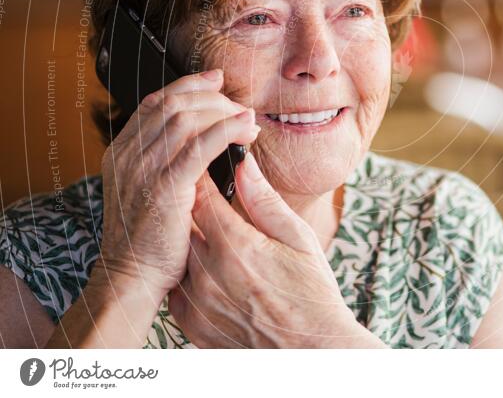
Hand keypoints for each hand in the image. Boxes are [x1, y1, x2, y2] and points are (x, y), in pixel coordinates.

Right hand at [97, 70, 260, 297]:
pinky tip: (245, 128)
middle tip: (239, 106)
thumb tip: (201, 139)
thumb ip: (165, 164)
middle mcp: (128, 155)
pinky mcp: (164, 187)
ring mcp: (143, 170)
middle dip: (211, 97)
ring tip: (248, 120)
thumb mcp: (148, 193)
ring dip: (223, 112)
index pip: (155, 102)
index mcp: (122, 153)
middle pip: (172, 103)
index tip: (216, 81)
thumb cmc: (148, 241)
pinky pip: (199, 146)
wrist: (131, 279)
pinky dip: (226, 130)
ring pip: (186, 118)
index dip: (189, 85)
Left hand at [168, 153, 385, 347]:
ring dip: (193, 244)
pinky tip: (216, 275)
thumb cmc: (311, 292)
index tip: (208, 172)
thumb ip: (264, 200)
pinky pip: (177, 286)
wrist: (310, 350)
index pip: (199, 195)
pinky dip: (190, 275)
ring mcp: (195, 300)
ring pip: (179, 254)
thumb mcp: (299, 238)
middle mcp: (207, 272)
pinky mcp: (190, 323)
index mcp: (235, 245)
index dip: (202, 179)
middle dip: (195, 210)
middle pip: (184, 223)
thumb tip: (244, 165)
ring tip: (222, 247)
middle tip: (218, 210)